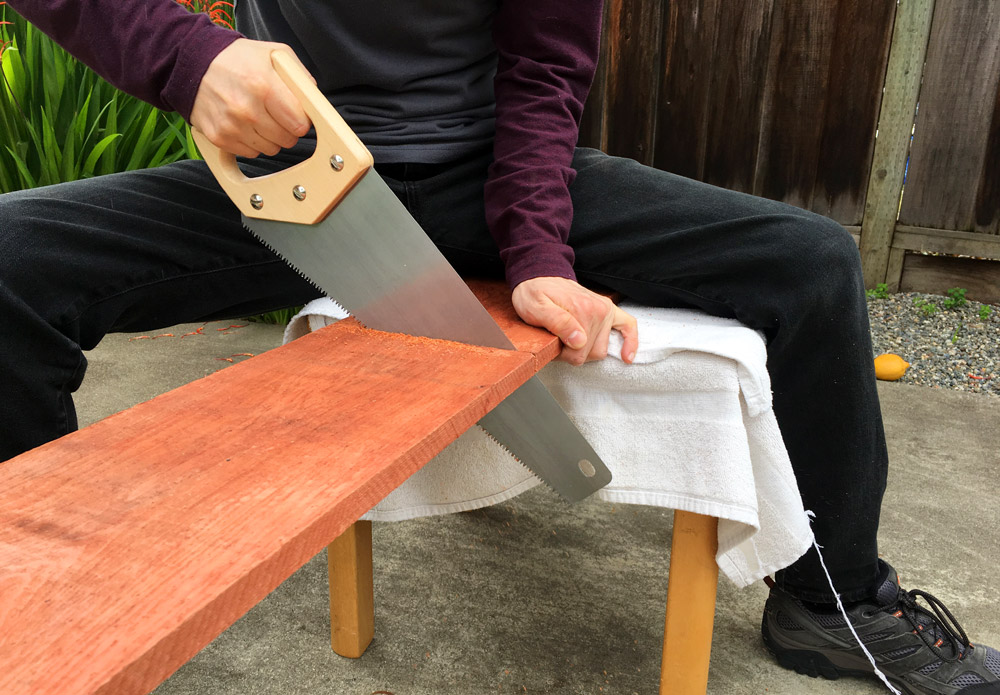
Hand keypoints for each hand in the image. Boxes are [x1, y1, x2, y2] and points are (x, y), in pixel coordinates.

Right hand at [189, 39, 312, 157]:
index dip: (301, 120)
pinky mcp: (219, 138)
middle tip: (277, 114)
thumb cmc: (235, 59)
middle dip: (287, 129)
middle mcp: (247, 110)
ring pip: (270, 149)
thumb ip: (299, 76)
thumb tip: (314, 101)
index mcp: (264, 86)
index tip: (296, 115)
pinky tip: (244, 123)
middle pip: (287, 140)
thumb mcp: (273, 54)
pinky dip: (251, 142)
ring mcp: (232, 126)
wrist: (191, 63)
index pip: (299, 124)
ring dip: (269, 137)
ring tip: (258, 116)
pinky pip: (250, 153)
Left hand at [512, 276, 638, 365]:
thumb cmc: (534, 293)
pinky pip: (628, 326)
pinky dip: (629, 342)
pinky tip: (627, 356)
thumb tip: (579, 340)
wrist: (539, 275)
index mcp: (582, 310)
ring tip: (570, 337)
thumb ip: (557, 322)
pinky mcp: (609, 309)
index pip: (578, 354)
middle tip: (558, 341)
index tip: (551, 345)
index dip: (562, 355)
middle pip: (591, 353)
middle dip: (574, 353)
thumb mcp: (535, 307)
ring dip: (587, 349)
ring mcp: (605, 310)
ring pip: (602, 349)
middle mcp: (598, 310)